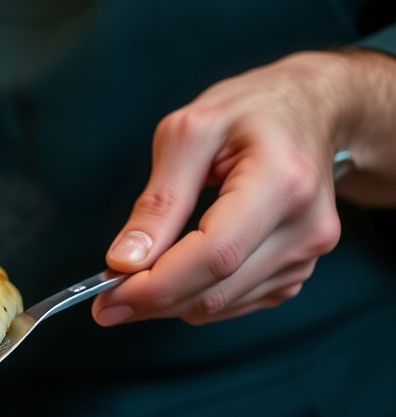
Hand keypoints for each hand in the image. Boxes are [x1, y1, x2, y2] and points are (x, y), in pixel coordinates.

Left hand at [91, 51, 360, 325]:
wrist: (311, 110)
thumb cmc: (249, 112)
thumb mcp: (188, 134)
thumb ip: (158, 201)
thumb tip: (125, 260)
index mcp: (281, 183)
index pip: (214, 256)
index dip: (155, 286)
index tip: (106, 297)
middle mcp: (305, 228)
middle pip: (215, 290)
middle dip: (151, 301)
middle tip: (104, 297)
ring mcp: (306, 255)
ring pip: (220, 306)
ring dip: (169, 301)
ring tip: (136, 277)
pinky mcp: (296, 273)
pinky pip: (234, 304)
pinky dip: (194, 297)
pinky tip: (177, 271)